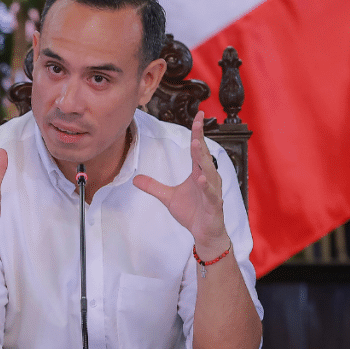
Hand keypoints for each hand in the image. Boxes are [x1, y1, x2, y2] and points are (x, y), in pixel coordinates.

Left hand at [133, 111, 228, 250]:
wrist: (204, 233)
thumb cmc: (192, 212)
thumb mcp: (168, 197)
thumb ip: (153, 186)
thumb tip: (135, 179)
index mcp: (198, 172)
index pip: (197, 149)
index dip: (197, 132)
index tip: (198, 116)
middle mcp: (207, 177)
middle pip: (204, 154)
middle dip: (200, 137)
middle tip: (198, 121)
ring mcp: (212, 191)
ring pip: (209, 171)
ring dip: (202, 158)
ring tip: (196, 145)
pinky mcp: (214, 205)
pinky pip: (211, 193)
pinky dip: (206, 186)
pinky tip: (201, 178)